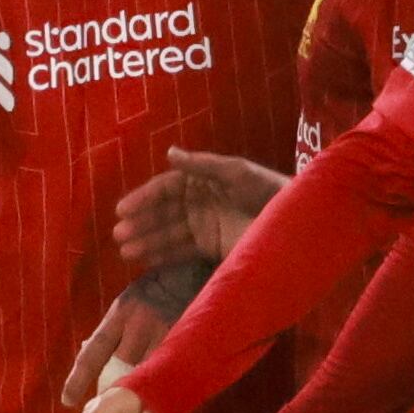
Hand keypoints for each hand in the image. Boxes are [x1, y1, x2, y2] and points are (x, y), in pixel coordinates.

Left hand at [61, 261, 202, 408]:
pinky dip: (167, 383)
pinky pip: (173, 369)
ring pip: (148, 373)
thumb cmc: (160, 285)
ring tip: (138, 406)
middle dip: (114, 391)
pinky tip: (165, 394)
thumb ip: (114, 328)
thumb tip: (88, 351)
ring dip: (142, 391)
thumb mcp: (131, 301)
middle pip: (120, 369)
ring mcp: (167, 330)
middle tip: (109, 411)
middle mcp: (140, 322)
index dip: (78, 379)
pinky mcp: (189, 337)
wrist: (199, 267)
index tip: (68, 402)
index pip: (93, 352)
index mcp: (120, 312)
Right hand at [116, 148, 288, 273]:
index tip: (123, 210)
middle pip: (163, 212)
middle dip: (140, 222)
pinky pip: (179, 250)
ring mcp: (203, 225)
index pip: (166, 187)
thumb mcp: (235, 172)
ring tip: (124, 251)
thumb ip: (202, 164)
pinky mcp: (209, 247)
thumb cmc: (267, 191)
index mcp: (202, 179)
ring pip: (167, 233)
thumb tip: (169, 153)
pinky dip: (160, 255)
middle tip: (119, 235)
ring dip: (145, 240)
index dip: (144, 197)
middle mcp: (198, 201)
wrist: (294, 223)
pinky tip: (142, 259)